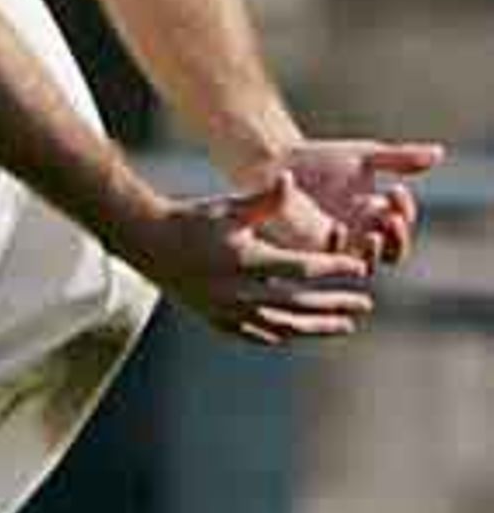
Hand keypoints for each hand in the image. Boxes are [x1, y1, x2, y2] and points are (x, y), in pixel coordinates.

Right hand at [131, 173, 373, 348]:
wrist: (147, 242)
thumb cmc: (191, 219)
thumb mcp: (229, 207)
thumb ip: (265, 200)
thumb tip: (292, 178)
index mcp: (246, 262)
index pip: (302, 270)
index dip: (335, 269)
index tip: (361, 269)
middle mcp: (239, 293)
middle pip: (300, 305)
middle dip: (336, 305)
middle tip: (366, 305)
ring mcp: (227, 311)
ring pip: (283, 326)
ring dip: (316, 327)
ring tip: (345, 325)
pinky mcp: (216, 319)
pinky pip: (256, 334)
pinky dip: (282, 334)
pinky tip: (297, 332)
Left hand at [275, 139, 444, 269]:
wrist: (276, 162)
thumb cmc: (319, 158)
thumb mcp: (364, 156)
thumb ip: (399, 158)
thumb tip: (439, 154)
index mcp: (375, 215)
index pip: (401, 225)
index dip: (405, 211)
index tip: (397, 191)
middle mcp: (360, 235)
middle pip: (392, 252)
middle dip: (397, 237)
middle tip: (392, 217)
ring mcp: (337, 247)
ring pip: (367, 263)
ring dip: (374, 251)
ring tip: (372, 232)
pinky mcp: (312, 253)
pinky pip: (332, 263)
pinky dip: (338, 248)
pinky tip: (337, 228)